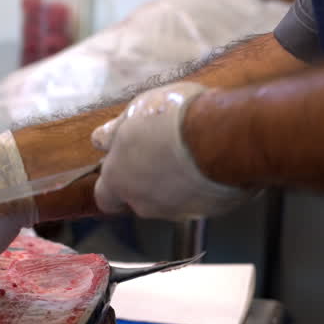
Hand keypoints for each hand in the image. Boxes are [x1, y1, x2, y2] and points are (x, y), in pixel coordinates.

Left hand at [91, 81, 253, 218]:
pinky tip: (211, 165)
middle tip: (161, 156)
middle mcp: (144, 203)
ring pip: (170, 202)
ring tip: (191, 155)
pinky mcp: (208, 212)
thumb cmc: (175, 119)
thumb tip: (101, 140)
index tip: (123, 166)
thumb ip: (115, 132)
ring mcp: (177, 211)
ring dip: (176, 185)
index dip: (113, 183)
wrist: (223, 136)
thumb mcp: (135, 111)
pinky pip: (200, 201)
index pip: (105, 196)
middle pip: (139, 200)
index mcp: (118, 180)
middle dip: (147, 183)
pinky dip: (203, 188)